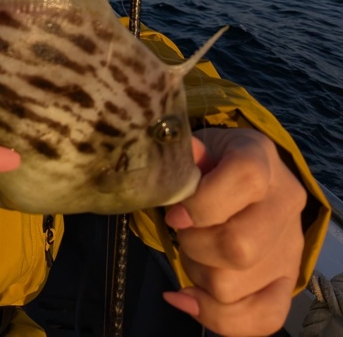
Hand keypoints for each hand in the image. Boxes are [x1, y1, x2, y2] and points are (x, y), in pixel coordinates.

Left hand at [162, 127, 306, 335]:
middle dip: (193, 245)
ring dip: (198, 274)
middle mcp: (285, 203)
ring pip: (234, 286)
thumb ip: (184, 156)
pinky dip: (216, 317)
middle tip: (182, 231)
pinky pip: (263, 319)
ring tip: (193, 251)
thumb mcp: (196, 147)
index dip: (201, 203)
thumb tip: (179, 158)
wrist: (250, 177)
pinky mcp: (288, 281)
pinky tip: (187, 297)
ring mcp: (290, 247)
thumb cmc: (212, 160)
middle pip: (238, 247)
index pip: (244, 180)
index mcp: (261, 158)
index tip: (175, 214)